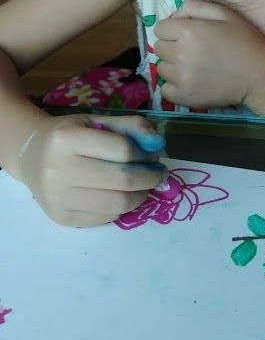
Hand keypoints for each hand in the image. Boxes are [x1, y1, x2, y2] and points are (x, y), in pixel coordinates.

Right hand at [17, 115, 167, 226]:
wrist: (31, 157)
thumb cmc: (70, 136)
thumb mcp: (97, 121)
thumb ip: (131, 127)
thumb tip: (158, 142)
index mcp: (67, 139)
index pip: (123, 150)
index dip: (145, 154)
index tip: (152, 155)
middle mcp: (59, 169)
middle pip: (123, 179)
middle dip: (149, 177)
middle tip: (157, 173)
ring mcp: (58, 197)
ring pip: (119, 203)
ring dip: (141, 195)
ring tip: (143, 186)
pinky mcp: (63, 217)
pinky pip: (107, 217)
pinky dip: (123, 207)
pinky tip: (122, 195)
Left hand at [154, 0, 264, 107]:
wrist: (259, 76)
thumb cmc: (244, 41)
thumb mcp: (224, 13)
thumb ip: (194, 7)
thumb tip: (172, 17)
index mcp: (188, 31)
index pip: (160, 28)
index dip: (173, 30)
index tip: (187, 36)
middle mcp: (180, 54)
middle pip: (158, 48)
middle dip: (172, 47)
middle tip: (193, 52)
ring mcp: (181, 78)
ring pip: (161, 69)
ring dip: (173, 67)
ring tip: (194, 68)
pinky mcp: (184, 97)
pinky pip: (165, 90)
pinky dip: (174, 87)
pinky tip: (191, 82)